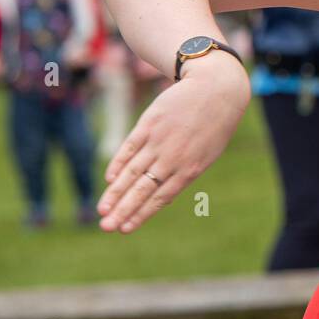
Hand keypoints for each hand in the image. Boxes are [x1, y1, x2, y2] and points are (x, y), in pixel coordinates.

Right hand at [97, 53, 249, 232]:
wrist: (215, 89)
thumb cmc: (214, 124)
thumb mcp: (207, 154)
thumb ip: (184, 172)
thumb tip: (161, 191)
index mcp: (190, 169)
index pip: (160, 198)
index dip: (141, 214)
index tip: (125, 229)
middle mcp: (172, 158)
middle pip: (142, 189)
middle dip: (123, 210)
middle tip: (106, 227)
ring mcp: (159, 141)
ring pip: (132, 172)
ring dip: (115, 192)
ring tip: (102, 209)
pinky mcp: (149, 124)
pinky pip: (130, 148)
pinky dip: (118, 164)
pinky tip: (109, 179)